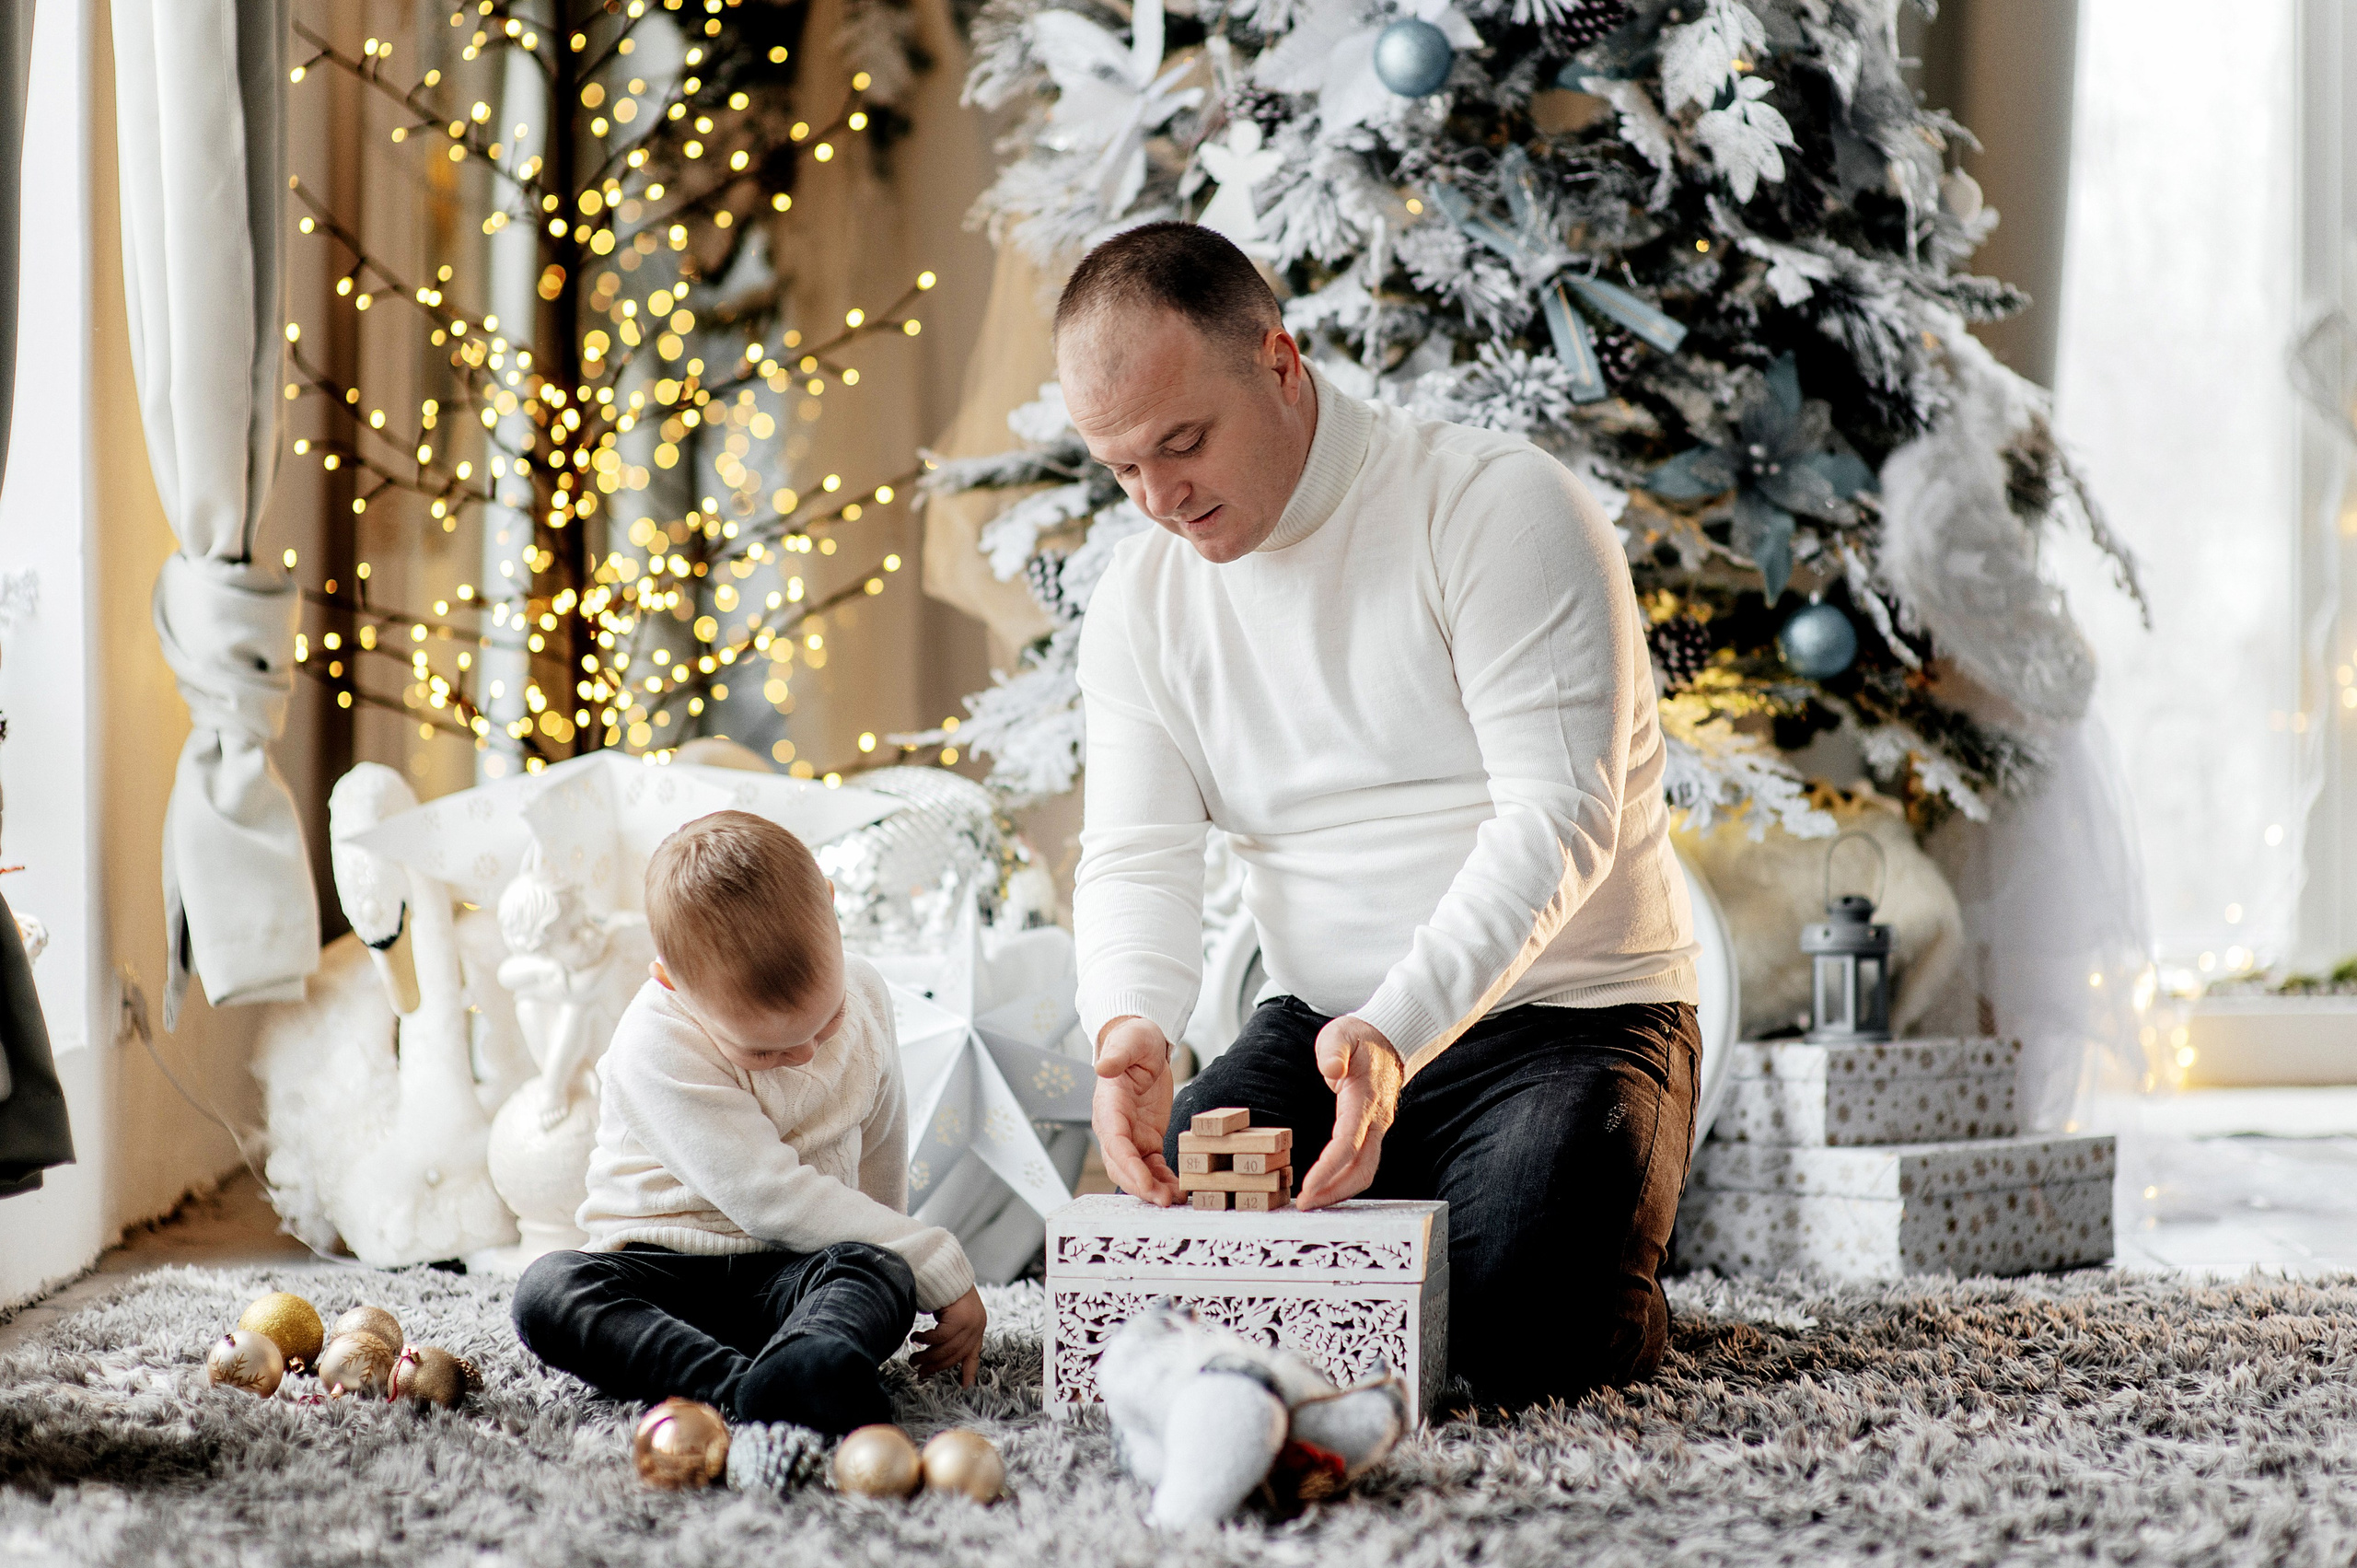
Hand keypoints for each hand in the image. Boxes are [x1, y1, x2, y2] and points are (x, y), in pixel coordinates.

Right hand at [911, 1287, 985, 1385]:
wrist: (946, 1267)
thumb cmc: (946, 1289)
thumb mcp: (953, 1313)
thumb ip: (950, 1332)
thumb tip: (934, 1354)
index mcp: (977, 1327)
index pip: (974, 1354)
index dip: (969, 1372)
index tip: (965, 1387)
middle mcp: (977, 1326)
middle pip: (955, 1356)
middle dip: (935, 1367)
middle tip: (920, 1372)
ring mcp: (970, 1323)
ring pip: (946, 1349)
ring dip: (927, 1357)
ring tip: (913, 1359)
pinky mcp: (960, 1319)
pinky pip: (939, 1338)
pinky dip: (926, 1340)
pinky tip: (915, 1338)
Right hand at [1092, 1015, 1180, 1204]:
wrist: (1143, 1045)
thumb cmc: (1133, 1040)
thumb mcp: (1130, 1042)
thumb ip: (1118, 1056)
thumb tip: (1102, 1066)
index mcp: (1108, 1106)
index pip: (1115, 1142)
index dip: (1128, 1165)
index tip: (1144, 1182)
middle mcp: (1115, 1127)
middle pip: (1121, 1165)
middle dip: (1140, 1186)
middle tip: (1163, 1201)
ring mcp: (1131, 1136)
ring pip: (1136, 1171)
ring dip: (1152, 1189)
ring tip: (1174, 1201)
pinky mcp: (1146, 1139)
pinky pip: (1152, 1166)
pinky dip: (1163, 1180)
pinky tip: (1179, 1191)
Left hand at [1295, 1015, 1402, 1209]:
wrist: (1390, 1039)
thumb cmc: (1361, 1039)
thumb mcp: (1342, 1034)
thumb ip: (1334, 1051)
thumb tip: (1331, 1068)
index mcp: (1366, 1099)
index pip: (1349, 1143)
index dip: (1329, 1168)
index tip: (1308, 1186)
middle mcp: (1376, 1120)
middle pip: (1361, 1168)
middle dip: (1334, 1191)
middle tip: (1305, 1205)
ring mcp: (1378, 1127)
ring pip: (1365, 1170)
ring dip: (1339, 1190)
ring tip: (1312, 1201)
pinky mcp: (1373, 1132)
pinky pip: (1362, 1163)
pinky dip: (1344, 1179)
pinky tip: (1325, 1186)